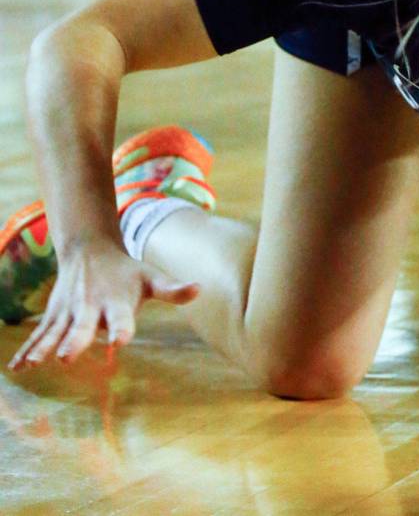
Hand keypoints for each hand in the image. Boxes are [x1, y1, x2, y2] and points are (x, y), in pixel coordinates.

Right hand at [7, 239, 197, 370]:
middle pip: (83, 326)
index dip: (122, 328)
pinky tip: (17, 367)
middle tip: (67, 356)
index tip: (120, 340)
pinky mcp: (54, 316)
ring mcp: (69, 312)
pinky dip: (27, 348)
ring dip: (43, 347)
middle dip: (75, 340)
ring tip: (32, 363)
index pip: (122, 317)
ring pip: (55, 331)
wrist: (90, 251)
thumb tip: (200, 288)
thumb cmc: (126, 272)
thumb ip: (173, 288)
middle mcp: (91, 307)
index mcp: (117, 301)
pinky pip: (39, 334)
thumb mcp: (151, 277)